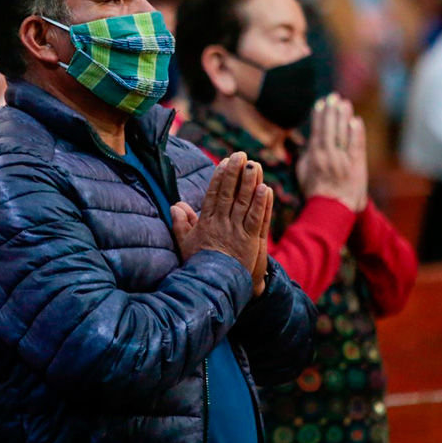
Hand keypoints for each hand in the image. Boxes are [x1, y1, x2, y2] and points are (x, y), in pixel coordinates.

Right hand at [174, 152, 272, 295]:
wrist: (212, 287)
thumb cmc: (199, 266)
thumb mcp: (185, 245)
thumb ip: (180, 224)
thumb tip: (175, 205)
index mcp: (206, 223)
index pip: (214, 194)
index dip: (220, 177)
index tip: (224, 162)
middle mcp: (221, 224)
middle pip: (229, 193)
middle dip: (235, 173)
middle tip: (240, 155)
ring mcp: (236, 232)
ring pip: (244, 202)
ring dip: (250, 183)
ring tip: (255, 165)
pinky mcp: (250, 241)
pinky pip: (256, 219)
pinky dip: (261, 204)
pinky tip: (266, 189)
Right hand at [297, 94, 367, 211]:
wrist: (332, 209)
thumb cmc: (316, 193)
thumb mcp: (302, 175)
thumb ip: (304, 157)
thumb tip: (307, 144)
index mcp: (314, 156)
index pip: (317, 131)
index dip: (319, 116)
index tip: (320, 103)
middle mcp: (328, 155)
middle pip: (330, 128)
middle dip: (331, 111)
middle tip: (333, 97)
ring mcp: (342, 159)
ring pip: (342, 133)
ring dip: (344, 116)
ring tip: (344, 103)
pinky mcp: (356, 165)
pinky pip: (356, 145)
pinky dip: (356, 132)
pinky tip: (356, 121)